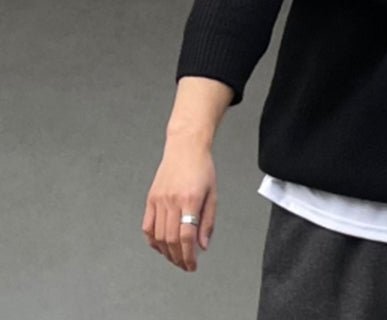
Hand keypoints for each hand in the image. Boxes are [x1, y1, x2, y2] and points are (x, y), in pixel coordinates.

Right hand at [142, 137, 216, 271]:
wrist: (186, 147)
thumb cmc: (202, 167)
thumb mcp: (213, 193)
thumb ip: (208, 221)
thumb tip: (203, 245)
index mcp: (190, 199)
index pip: (186, 236)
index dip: (189, 255)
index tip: (192, 265)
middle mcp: (172, 200)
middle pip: (171, 239)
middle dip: (178, 258)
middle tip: (185, 265)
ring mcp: (159, 200)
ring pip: (158, 236)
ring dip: (166, 252)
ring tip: (175, 258)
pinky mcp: (150, 198)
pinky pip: (147, 226)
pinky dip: (152, 241)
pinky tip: (160, 246)